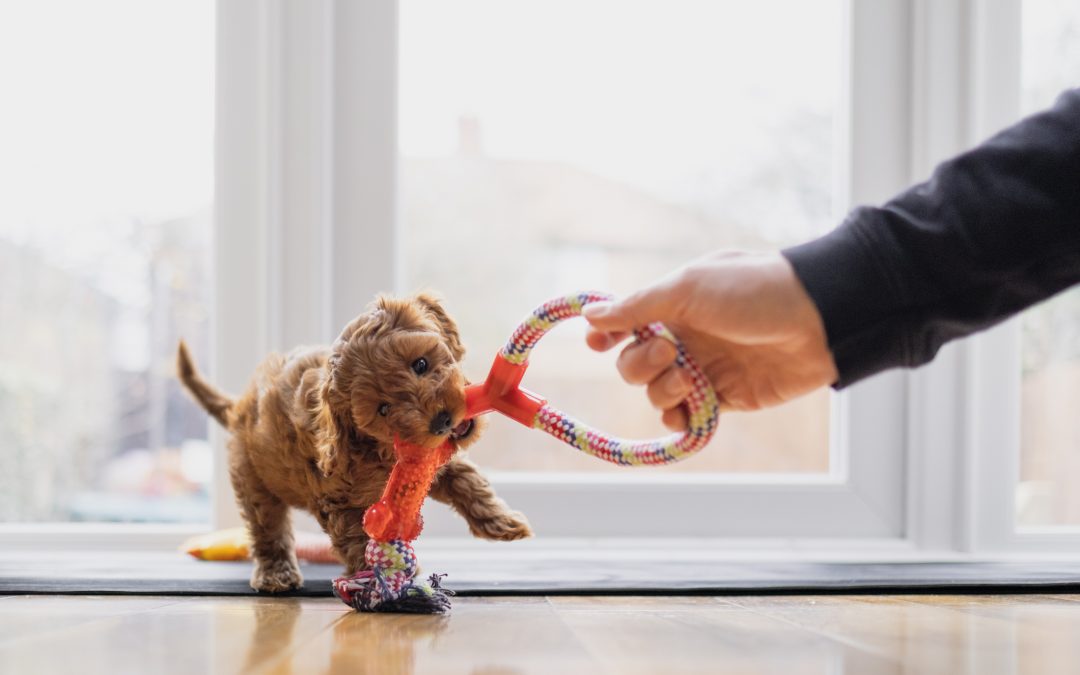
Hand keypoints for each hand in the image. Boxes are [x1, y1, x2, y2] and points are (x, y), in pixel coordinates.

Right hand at [583, 251, 837, 429]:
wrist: (817, 320)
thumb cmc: (752, 291)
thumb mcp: (689, 287)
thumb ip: (638, 305)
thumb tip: (591, 314)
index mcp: (672, 304)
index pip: (625, 322)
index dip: (606, 334)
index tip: (597, 343)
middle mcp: (683, 336)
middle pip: (633, 363)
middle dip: (640, 362)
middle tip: (670, 350)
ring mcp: (703, 368)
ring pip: (656, 392)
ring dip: (661, 390)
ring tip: (690, 378)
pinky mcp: (725, 397)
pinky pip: (685, 415)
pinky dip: (678, 418)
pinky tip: (685, 412)